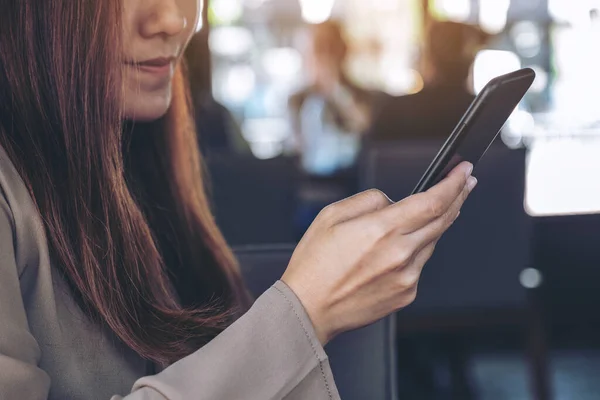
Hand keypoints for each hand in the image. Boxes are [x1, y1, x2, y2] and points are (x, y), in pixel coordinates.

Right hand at [282, 162, 476, 344]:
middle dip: (458, 196)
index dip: (453, 183)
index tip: (463, 170)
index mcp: (382, 230)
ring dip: (434, 224)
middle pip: (443, 219)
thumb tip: (394, 201)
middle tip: (466, 182)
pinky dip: (415, 251)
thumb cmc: (315, 264)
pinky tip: (395, 251)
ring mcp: (407, 277)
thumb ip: (370, 200)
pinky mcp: (406, 294)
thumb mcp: (331, 216)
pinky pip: (420, 264)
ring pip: (432, 241)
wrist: (309, 309)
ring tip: (425, 214)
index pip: (433, 201)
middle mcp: (400, 253)